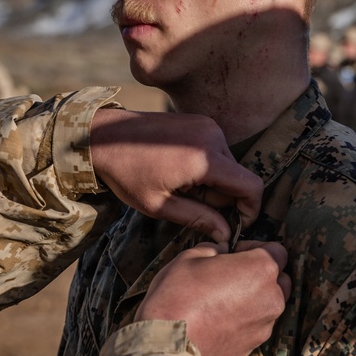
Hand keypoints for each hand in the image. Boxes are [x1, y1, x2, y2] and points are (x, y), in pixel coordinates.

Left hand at [90, 109, 261, 242]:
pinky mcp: (200, 122)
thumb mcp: (160, 205)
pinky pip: (216, 151)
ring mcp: (207, 125)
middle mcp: (213, 137)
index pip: (251, 186)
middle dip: (223, 198)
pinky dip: (206, 167)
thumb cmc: (127, 173)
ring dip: (213, 183)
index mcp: (205, 159)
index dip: (251, 209)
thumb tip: (226, 234)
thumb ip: (198, 219)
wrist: (104, 136)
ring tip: (179, 187)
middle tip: (191, 206)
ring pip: (227, 165)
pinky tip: (179, 172)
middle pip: (238, 177)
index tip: (238, 224)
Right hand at [134, 241, 291, 355]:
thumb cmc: (177, 296)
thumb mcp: (189, 257)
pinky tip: (219, 319)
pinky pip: (256, 325)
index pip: (277, 250)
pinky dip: (244, 319)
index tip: (236, 251)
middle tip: (231, 274)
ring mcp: (265, 325)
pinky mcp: (254, 346)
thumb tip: (220, 252)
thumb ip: (213, 249)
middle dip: (260, 274)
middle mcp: (271, 297)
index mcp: (260, 269)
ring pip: (268, 304)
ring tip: (222, 299)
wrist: (168, 344)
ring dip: (254, 298)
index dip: (255, 247)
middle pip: (279, 279)